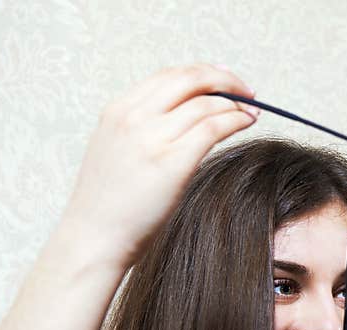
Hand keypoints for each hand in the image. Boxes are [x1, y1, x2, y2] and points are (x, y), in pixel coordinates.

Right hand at [57, 63, 258, 269]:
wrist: (94, 238)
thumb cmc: (110, 206)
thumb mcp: (117, 152)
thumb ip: (143, 131)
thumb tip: (183, 121)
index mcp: (118, 111)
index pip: (169, 76)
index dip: (203, 74)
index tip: (224, 79)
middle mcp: (133, 117)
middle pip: (190, 79)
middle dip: (225, 80)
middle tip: (247, 92)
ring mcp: (152, 138)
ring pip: (206, 103)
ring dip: (236, 103)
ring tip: (251, 112)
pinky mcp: (173, 161)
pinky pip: (214, 127)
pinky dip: (236, 119)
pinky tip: (247, 123)